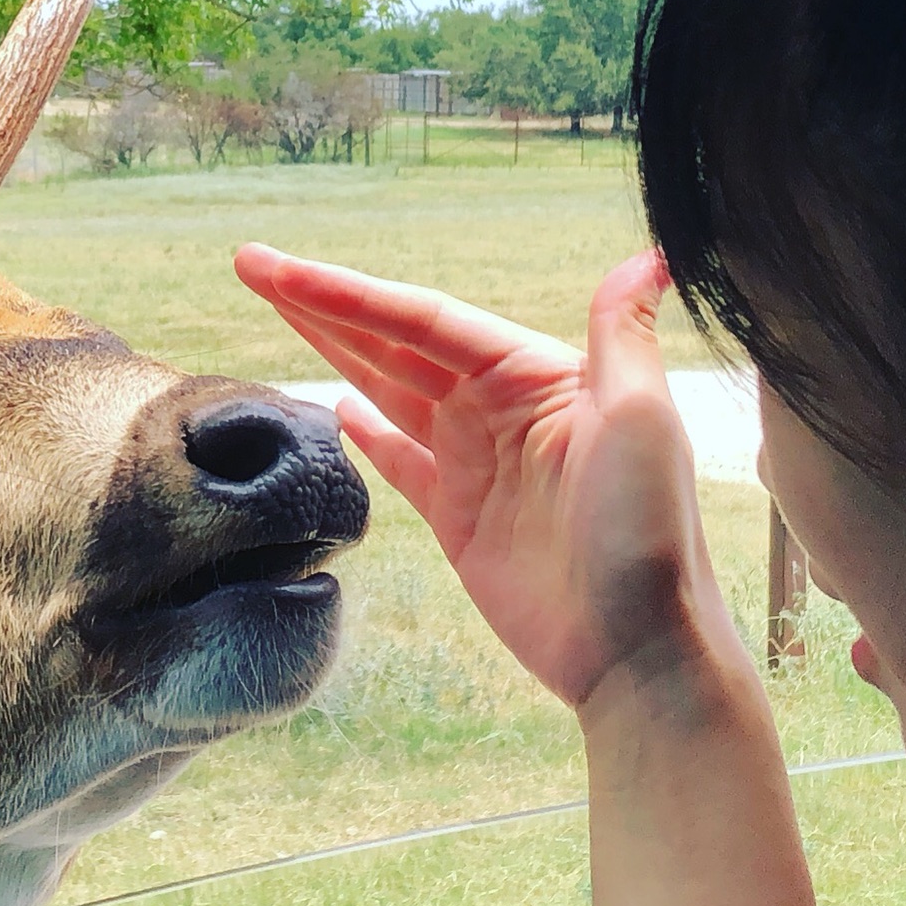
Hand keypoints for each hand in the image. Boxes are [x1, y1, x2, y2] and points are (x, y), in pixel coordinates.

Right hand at [234, 244, 745, 714]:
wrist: (639, 651)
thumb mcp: (641, 418)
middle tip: (252, 263)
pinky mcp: (456, 516)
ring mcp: (473, 460)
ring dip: (330, 346)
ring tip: (275, 306)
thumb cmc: (650, 532)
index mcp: (533, 373)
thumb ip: (620, 334)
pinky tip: (333, 403)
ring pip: (384, 386)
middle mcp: (499, 405)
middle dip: (321, 302)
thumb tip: (652, 254)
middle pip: (390, 340)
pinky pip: (396, 458)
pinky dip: (365, 429)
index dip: (346, 292)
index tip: (279, 269)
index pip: (422, 318)